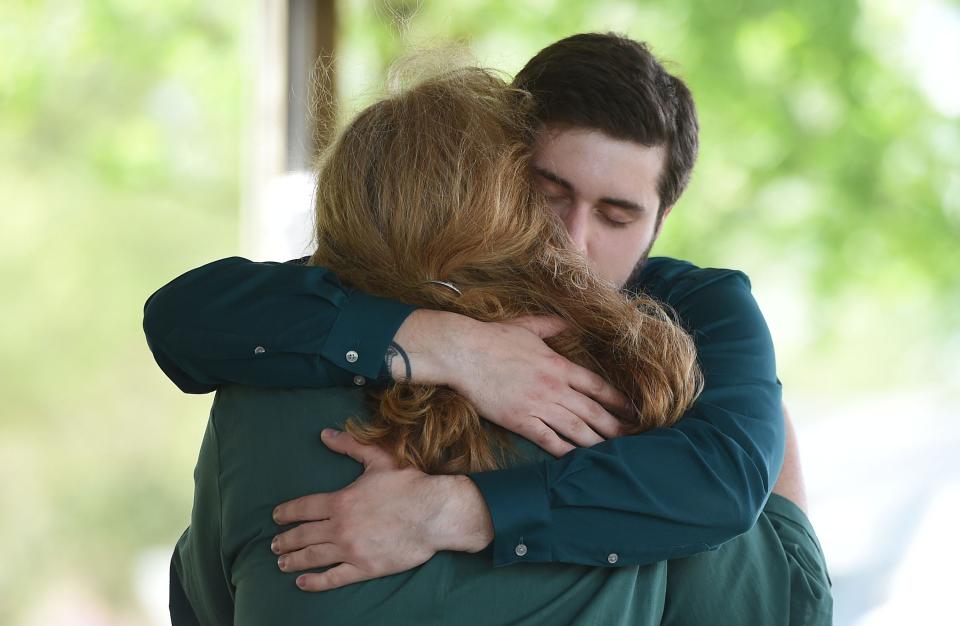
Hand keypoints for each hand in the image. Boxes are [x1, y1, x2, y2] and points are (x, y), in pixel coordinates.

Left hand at [271, 428, 492, 591]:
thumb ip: (350, 446)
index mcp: (341, 500)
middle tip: (275, 544)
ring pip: (313, 557)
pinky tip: (302, 582)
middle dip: (285, 540)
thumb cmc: (409, 484)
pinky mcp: (365, 568)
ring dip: (293, 560)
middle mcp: (340, 526)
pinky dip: (315, 582)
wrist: (434, 513)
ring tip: (282, 562)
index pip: (303, 508)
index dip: (286, 513)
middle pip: (303, 535)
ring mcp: (351, 549)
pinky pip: (333, 577)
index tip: (276, 517)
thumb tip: (325, 434)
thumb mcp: (378, 458)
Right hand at [394, 310, 629, 456]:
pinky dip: (565, 451)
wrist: (464, 352)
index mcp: (559, 364)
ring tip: (614, 454)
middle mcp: (554, 387)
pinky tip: (579, 460)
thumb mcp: (528, 325)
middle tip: (634, 439)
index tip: (633, 411)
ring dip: (597, 442)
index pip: (597, 386)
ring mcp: (538, 405)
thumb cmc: (493, 337)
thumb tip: (568, 320)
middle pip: (593, 411)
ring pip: (576, 429)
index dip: (618, 400)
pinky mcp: (520, 421)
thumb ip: (552, 325)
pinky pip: (548, 440)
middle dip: (615, 426)